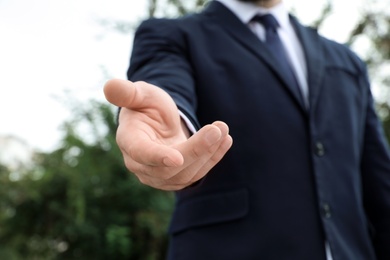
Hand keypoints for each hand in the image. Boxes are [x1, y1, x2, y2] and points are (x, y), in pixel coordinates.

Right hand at [103, 79, 232, 189]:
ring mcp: (160, 175)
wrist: (156, 123)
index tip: (178, 157)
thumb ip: (127, 93)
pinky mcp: (177, 178)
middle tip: (217, 128)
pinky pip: (197, 173)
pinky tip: (226, 140)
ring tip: (223, 130)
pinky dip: (214, 157)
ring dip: (209, 153)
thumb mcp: (140, 94)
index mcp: (130, 142)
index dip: (157, 157)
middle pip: (170, 167)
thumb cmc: (146, 106)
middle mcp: (142, 164)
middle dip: (196, 150)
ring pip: (186, 174)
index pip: (142, 153)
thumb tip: (110, 85)